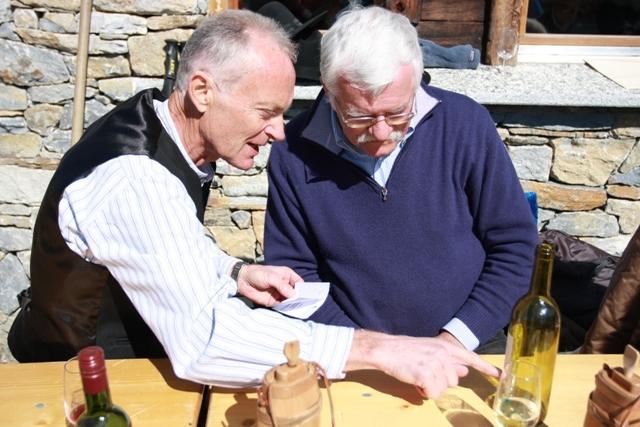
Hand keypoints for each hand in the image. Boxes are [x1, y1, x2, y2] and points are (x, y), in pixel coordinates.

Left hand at [236, 264, 300, 306]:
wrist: (243, 280)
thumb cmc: (258, 273)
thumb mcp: (272, 277)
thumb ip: (283, 286)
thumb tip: (294, 296)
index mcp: (287, 276)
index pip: (299, 284)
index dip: (304, 290)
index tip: (309, 296)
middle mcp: (285, 285)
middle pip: (296, 294)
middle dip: (300, 299)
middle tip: (306, 305)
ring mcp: (280, 294)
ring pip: (290, 301)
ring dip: (294, 305)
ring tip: (299, 310)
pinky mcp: (273, 302)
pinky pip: (282, 307)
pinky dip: (286, 309)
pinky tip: (289, 312)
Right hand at [346, 330, 499, 399]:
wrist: (386, 350)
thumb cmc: (405, 351)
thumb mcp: (429, 351)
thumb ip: (447, 360)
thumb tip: (463, 371)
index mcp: (445, 346)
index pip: (471, 357)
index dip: (487, 368)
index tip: (502, 375)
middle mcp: (444, 354)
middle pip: (454, 380)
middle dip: (440, 381)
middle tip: (423, 373)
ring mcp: (436, 364)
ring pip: (443, 388)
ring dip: (430, 387)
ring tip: (417, 376)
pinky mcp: (427, 374)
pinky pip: (433, 394)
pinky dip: (424, 392)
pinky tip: (415, 382)